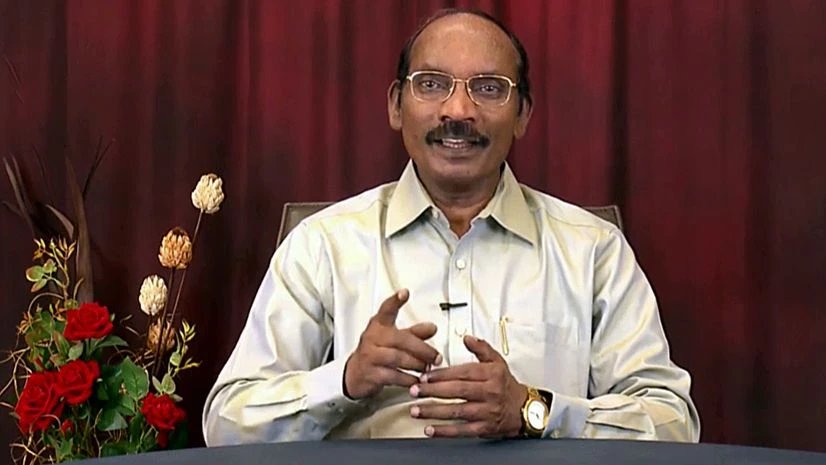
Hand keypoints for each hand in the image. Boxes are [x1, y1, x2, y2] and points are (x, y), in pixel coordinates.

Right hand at [343, 289, 441, 398]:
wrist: (355, 374)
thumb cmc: (377, 352)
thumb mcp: (394, 339)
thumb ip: (414, 333)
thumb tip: (432, 328)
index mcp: (379, 325)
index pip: (386, 310)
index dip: (395, 301)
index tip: (404, 293)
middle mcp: (373, 338)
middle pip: (401, 339)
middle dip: (422, 349)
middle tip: (436, 356)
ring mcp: (371, 356)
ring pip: (398, 358)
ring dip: (417, 364)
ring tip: (428, 368)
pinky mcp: (372, 374)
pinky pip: (393, 376)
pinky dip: (408, 379)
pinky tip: (416, 380)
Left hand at [408, 335, 527, 437]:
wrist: (524, 409)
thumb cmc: (506, 385)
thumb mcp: (498, 362)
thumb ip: (481, 348)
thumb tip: (467, 338)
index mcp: (490, 374)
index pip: (463, 372)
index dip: (442, 374)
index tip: (425, 375)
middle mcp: (488, 393)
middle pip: (457, 391)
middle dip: (432, 391)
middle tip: (414, 390)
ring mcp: (486, 412)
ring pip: (456, 411)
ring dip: (433, 411)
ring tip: (416, 410)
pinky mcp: (484, 428)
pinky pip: (462, 430)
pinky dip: (444, 431)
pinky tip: (430, 430)